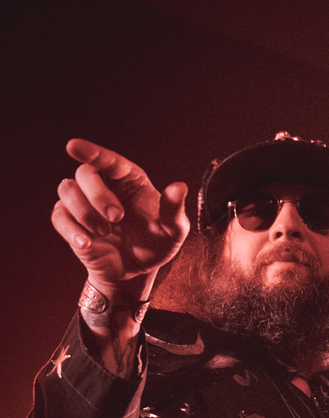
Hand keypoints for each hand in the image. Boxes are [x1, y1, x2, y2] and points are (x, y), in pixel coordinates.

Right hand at [51, 139, 189, 300]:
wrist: (137, 271)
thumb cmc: (156, 245)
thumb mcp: (173, 231)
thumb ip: (174, 210)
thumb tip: (179, 187)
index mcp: (128, 179)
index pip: (108, 159)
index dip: (90, 151)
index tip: (73, 146)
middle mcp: (104, 186)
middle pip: (85, 173)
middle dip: (98, 195)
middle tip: (116, 218)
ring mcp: (85, 203)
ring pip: (67, 190)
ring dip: (85, 213)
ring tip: (105, 233)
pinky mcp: (71, 222)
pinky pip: (59, 216)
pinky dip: (71, 230)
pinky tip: (87, 243)